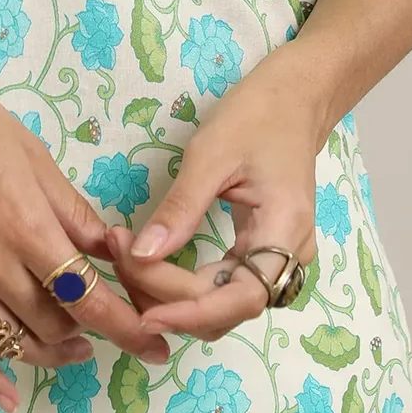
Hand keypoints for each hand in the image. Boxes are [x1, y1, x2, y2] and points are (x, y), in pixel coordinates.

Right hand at [0, 65, 171, 411]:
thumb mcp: (37, 159)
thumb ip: (75, 215)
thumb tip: (114, 254)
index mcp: (27, 225)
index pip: (88, 296)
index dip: (127, 329)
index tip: (155, 347)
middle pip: (54, 323)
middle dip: (90, 331)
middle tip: (110, 324)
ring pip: (13, 341)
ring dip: (50, 352)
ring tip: (73, 348)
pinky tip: (6, 396)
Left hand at [103, 61, 322, 341]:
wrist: (293, 100)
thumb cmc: (256, 116)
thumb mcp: (211, 154)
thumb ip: (179, 209)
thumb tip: (141, 255)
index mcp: (285, 230)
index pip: (239, 298)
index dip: (189, 312)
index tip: (140, 311)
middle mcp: (290, 257)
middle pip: (226, 306)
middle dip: (168, 296)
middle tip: (118, 257)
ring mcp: (280, 259)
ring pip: (222, 303)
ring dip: (173, 295)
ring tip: (126, 259)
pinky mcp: (262, 253)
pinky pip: (223, 285)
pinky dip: (185, 283)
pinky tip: (151, 264)